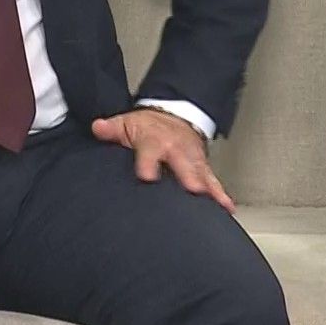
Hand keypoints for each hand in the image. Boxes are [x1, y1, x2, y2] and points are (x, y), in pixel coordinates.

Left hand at [91, 109, 235, 213]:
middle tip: (193, 191)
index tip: (148, 176)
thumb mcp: (127, 123)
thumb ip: (112, 129)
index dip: (149, 163)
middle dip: (189, 177)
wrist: (174, 116)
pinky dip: (221, 194)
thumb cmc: (149, 127)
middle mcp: (177, 150)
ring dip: (209, 189)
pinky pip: (213, 181)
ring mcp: (193, 159)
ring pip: (202, 174)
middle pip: (184, 164)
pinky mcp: (203, 167)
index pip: (151, 152)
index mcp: (155, 141)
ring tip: (217, 206)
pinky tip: (227, 208)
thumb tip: (98, 128)